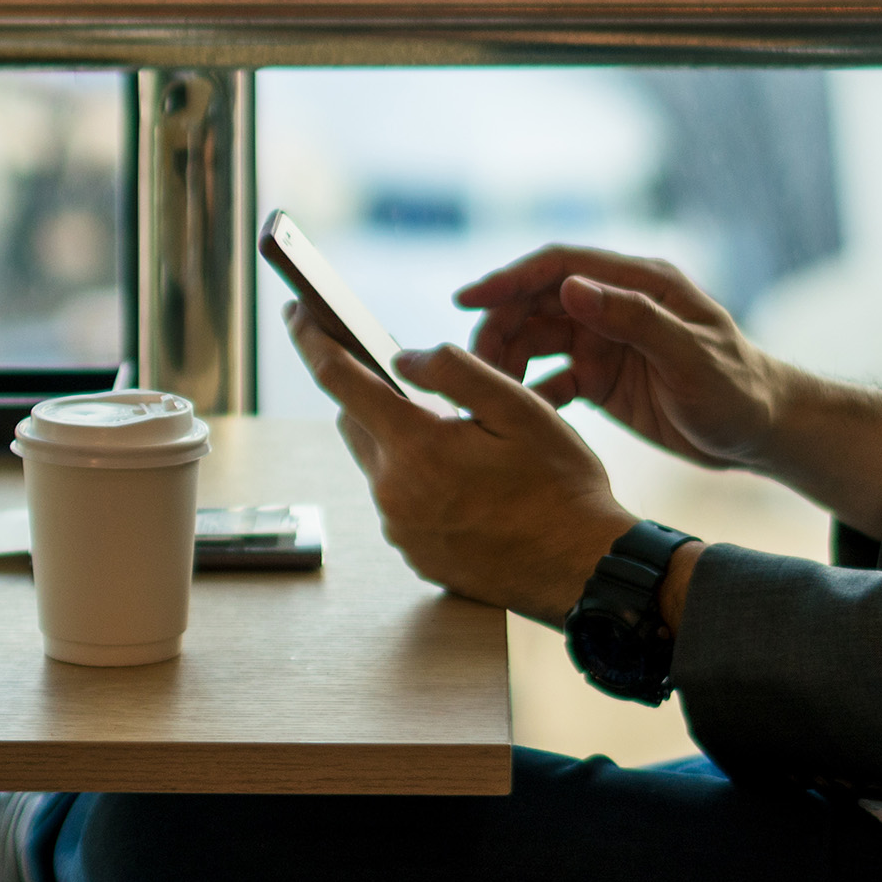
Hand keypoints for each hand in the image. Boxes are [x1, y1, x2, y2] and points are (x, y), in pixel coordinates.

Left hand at [283, 306, 636, 623]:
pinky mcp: (415, 554)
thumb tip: (404, 357)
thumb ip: (456, 370)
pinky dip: (418, 480)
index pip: (341, 381)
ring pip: (379, 465)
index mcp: (416, 448)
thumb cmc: (561, 485)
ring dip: (401, 441)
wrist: (583, 569)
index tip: (297, 313)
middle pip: (355, 424)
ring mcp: (402, 530)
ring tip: (458, 437)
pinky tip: (465, 481)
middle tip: (406, 378)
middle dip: (369, 393)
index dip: (313, 339)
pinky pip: (400, 502)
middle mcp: (395, 493)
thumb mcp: (521, 408)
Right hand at [453, 245, 787, 469]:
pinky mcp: (601, 377)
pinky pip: (551, 377)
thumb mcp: (689, 355)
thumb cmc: (737, 388)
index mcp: (639, 284)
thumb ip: (633, 319)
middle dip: (499, 328)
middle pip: (538, 303)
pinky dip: (528, 392)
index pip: (560, 266)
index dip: (510, 278)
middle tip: (471, 367)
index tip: (467, 299)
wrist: (761, 431)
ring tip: (486, 392)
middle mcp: (616, 305)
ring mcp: (606, 341)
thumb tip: (570, 287)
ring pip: (537, 340)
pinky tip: (513, 414)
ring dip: (508, 360)